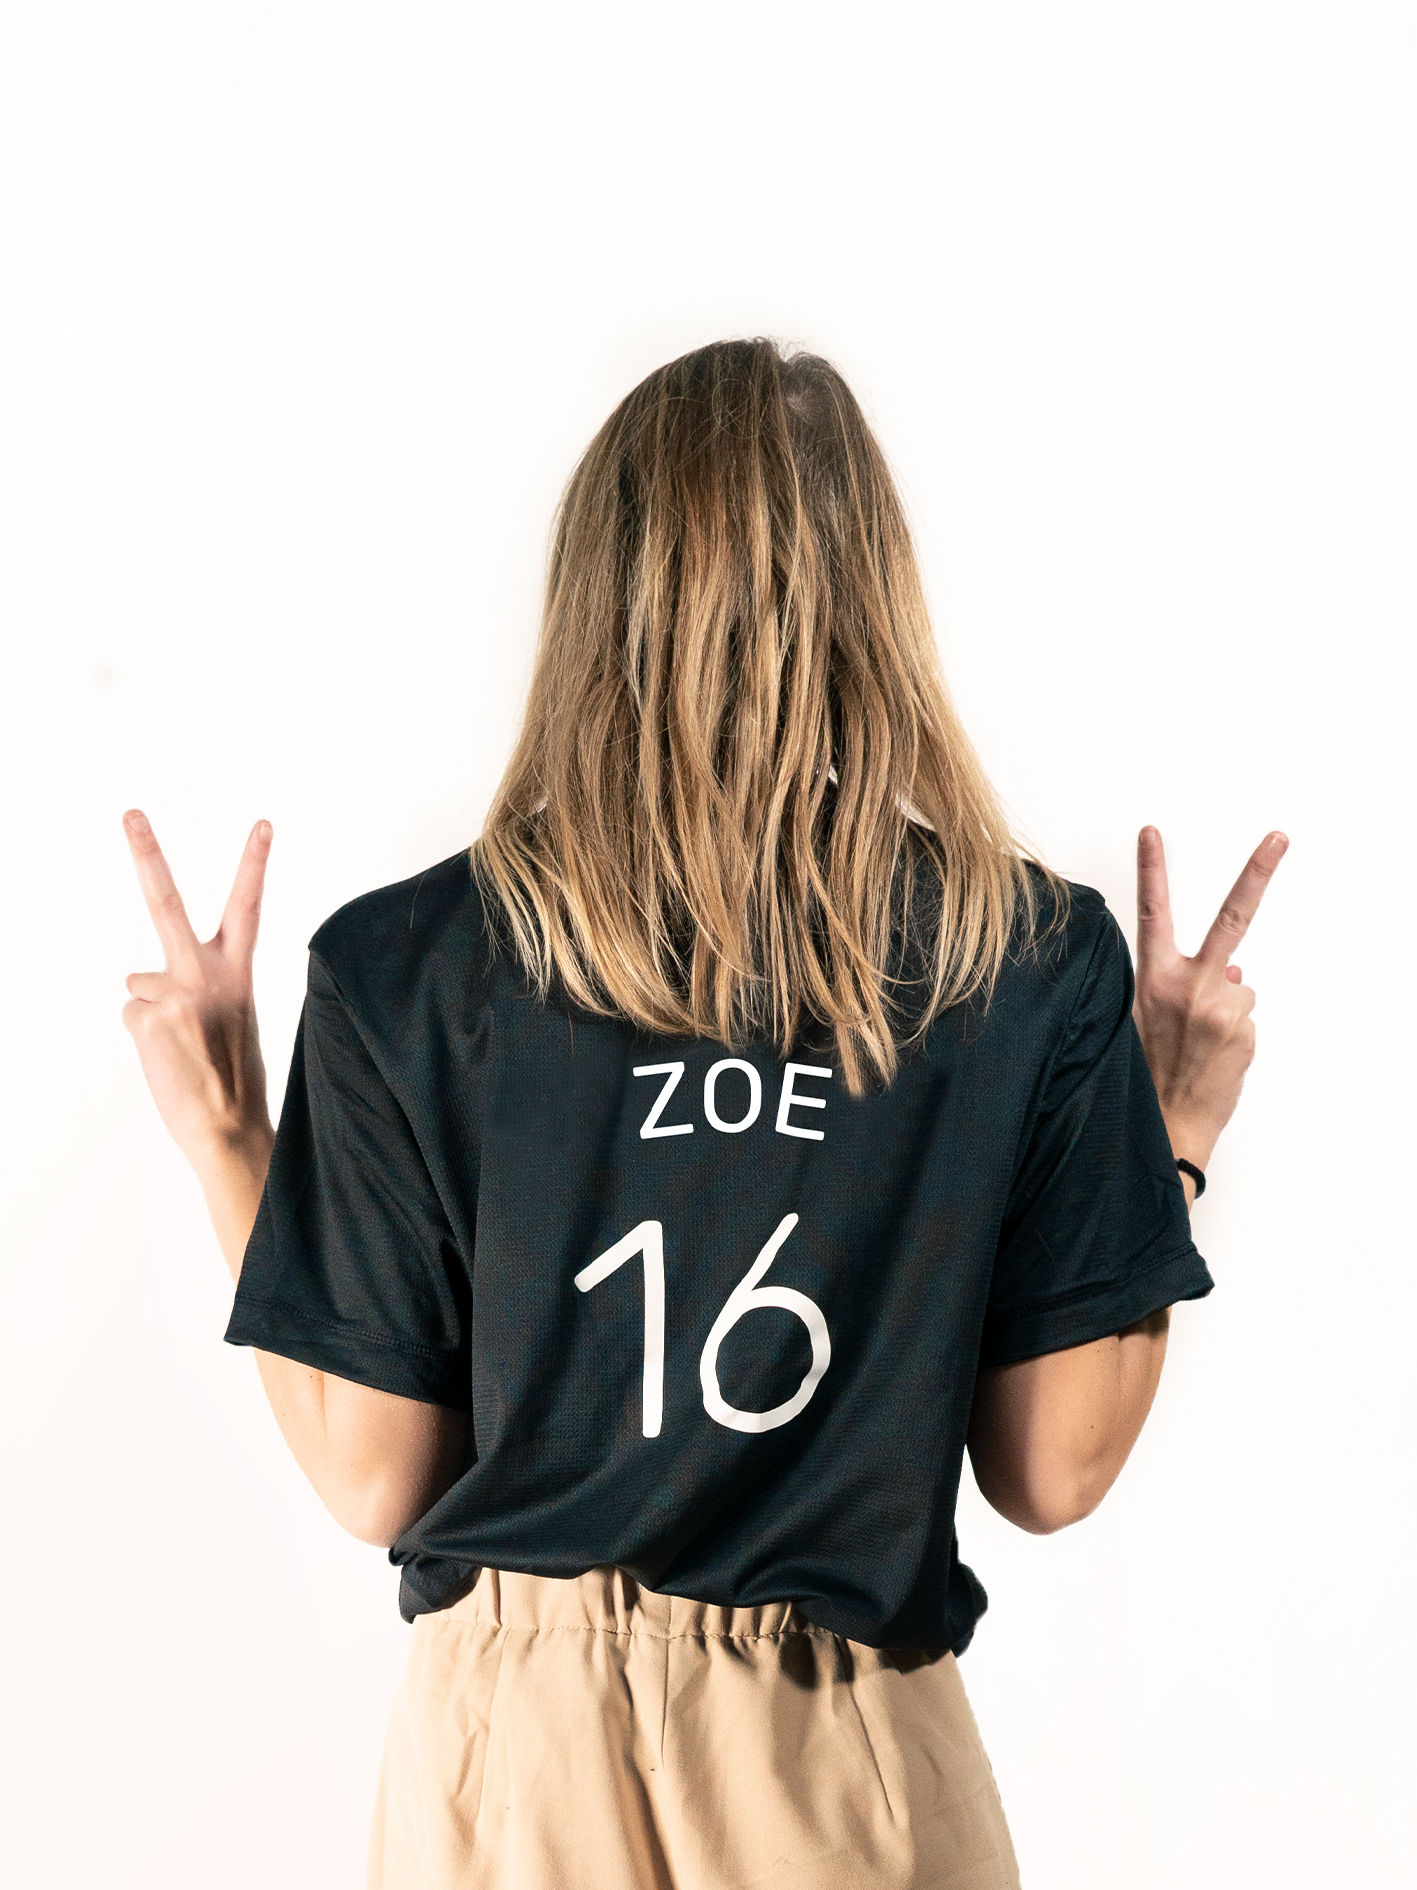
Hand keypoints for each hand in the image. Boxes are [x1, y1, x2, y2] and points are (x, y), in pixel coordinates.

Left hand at [122, 810, 273, 1182]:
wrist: (229, 1127)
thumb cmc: (232, 1076)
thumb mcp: (228, 1018)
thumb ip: (191, 985)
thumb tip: (134, 979)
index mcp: (239, 972)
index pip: (248, 907)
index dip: (254, 863)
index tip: (262, 823)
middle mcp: (207, 974)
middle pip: (167, 901)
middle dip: (147, 852)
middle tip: (130, 812)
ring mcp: (174, 993)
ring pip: (141, 985)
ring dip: (153, 1014)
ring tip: (183, 1049)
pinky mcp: (147, 1018)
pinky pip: (133, 1015)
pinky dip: (145, 1036)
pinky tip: (169, 1059)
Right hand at [1133, 826, 1288, 1173]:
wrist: (1162, 1129)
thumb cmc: (1145, 1077)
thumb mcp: (1144, 1022)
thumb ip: (1180, 986)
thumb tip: (1234, 970)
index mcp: (1151, 980)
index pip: (1150, 913)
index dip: (1151, 869)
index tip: (1152, 833)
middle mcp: (1186, 985)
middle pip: (1230, 919)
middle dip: (1257, 872)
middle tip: (1280, 837)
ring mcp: (1219, 1007)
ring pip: (1240, 988)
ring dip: (1228, 1011)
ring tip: (1200, 1047)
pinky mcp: (1243, 1030)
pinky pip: (1246, 1017)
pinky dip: (1236, 1035)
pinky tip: (1213, 1058)